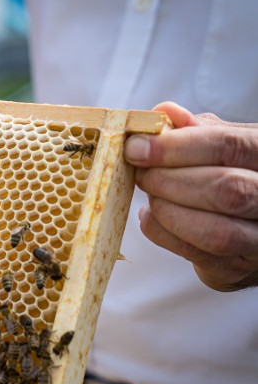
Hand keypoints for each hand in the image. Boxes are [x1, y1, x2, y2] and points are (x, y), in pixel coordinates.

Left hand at [125, 101, 257, 290]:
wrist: (250, 221)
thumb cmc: (234, 172)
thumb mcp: (225, 142)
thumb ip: (195, 130)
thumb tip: (163, 113)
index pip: (230, 147)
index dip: (178, 147)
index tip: (137, 147)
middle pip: (225, 190)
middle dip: (169, 180)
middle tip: (141, 172)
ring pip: (215, 232)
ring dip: (167, 209)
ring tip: (150, 192)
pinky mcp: (237, 270)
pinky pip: (195, 255)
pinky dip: (162, 232)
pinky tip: (154, 214)